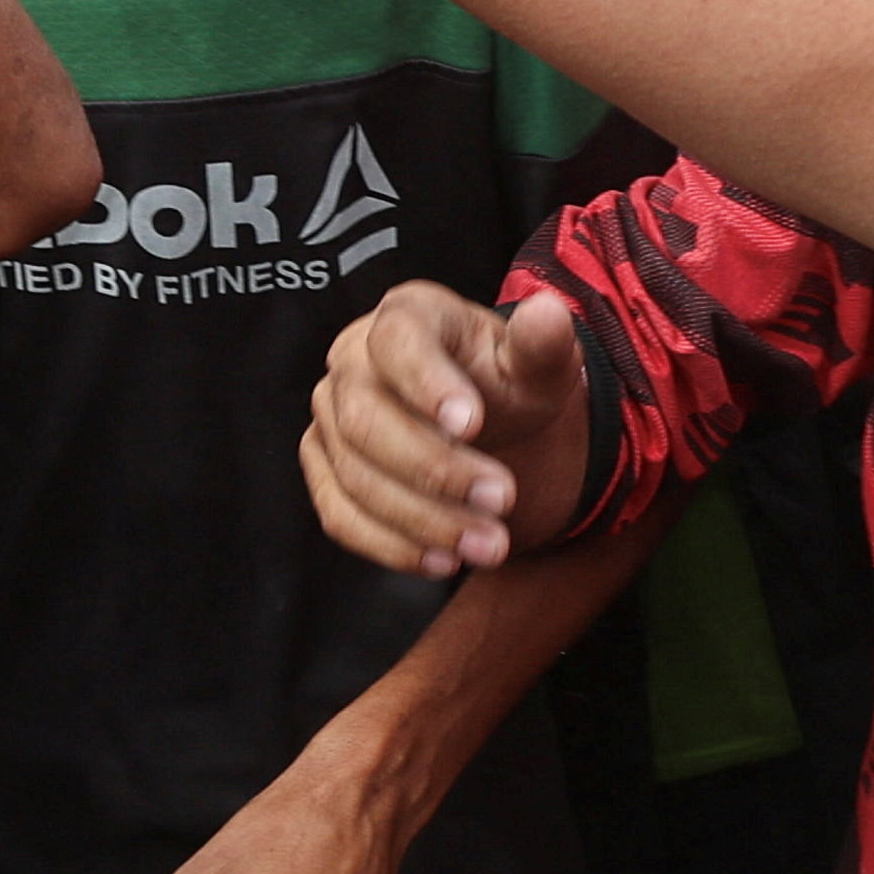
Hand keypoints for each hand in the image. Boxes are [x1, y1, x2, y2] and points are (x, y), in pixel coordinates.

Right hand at [302, 279, 588, 577]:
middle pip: (366, 419)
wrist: (487, 425)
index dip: (427, 382)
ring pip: (355, 476)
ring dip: (423, 521)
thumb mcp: (539, 364)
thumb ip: (544, 343)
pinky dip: (391, 546)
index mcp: (407, 315)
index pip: (398, 340)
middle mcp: (353, 359)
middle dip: (435, 470)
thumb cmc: (507, 383)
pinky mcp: (324, 466)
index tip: (470, 425)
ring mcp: (331, 415)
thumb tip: (549, 313)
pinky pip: (341, 515)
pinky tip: (443, 560)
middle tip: (501, 500)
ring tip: (488, 545)